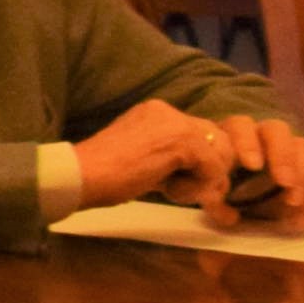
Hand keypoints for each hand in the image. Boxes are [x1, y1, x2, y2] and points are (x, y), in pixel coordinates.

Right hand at [75, 98, 236, 208]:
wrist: (82, 175)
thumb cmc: (103, 176)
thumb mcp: (146, 162)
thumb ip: (174, 162)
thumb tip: (212, 180)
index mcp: (156, 112)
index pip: (201, 133)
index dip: (201, 163)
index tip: (182, 184)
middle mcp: (168, 110)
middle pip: (219, 140)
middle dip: (212, 170)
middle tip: (186, 191)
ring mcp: (177, 122)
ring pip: (221, 155)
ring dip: (203, 181)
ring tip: (173, 191)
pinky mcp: (183, 141)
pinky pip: (214, 170)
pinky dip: (197, 188)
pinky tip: (169, 192)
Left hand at [197, 115, 303, 231]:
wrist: (235, 195)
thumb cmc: (216, 184)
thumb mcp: (208, 190)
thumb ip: (212, 195)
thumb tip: (223, 209)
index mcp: (232, 134)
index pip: (240, 126)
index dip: (247, 144)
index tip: (252, 166)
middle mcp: (262, 135)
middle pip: (277, 130)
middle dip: (282, 155)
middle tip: (284, 182)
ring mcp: (289, 149)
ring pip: (303, 149)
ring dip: (302, 177)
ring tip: (293, 203)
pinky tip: (300, 221)